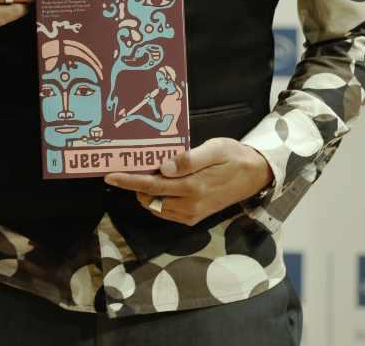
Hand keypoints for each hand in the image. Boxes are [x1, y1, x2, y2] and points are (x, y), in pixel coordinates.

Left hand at [104, 138, 273, 225]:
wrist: (255, 175)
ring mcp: (192, 213)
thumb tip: (164, 167)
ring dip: (145, 193)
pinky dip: (158, 199)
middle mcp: (189, 205)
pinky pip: (167, 211)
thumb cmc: (233, 156)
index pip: (151, 187)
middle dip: (134, 185)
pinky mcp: (195, 216)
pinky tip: (160, 182)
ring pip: (156, 206)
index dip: (129, 181)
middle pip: (149, 198)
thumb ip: (189, 159)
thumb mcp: (214, 149)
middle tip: (126, 167)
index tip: (110, 176)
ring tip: (143, 172)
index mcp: (192, 187)